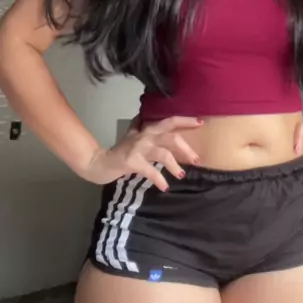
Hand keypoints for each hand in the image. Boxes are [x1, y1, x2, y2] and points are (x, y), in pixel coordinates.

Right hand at [81, 116, 202, 191]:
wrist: (101, 162)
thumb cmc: (121, 149)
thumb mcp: (133, 134)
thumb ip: (143, 125)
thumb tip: (148, 115)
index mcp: (148, 129)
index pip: (170, 121)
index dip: (186, 121)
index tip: (201, 123)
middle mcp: (145, 136)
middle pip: (171, 137)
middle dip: (187, 148)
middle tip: (197, 160)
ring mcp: (138, 148)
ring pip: (163, 153)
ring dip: (175, 165)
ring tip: (182, 175)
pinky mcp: (132, 161)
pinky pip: (150, 171)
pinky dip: (160, 180)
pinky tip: (165, 187)